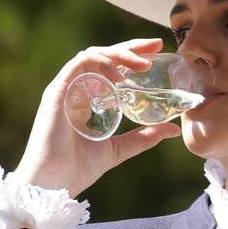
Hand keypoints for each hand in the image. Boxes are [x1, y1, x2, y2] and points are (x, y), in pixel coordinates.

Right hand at [11, 38, 180, 195]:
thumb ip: (144, 137)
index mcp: (88, 98)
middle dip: (131, 47)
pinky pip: (80, 63)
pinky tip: (120, 75)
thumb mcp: (119, 148)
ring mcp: (66, 87)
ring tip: (143, 64)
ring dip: (120, 54)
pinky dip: (101, 63)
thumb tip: (174, 129)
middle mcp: (76, 88)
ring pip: (93, 54)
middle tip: (155, 44)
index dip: (132, 56)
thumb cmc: (77, 169)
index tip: (156, 52)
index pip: (110, 67)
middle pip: (104, 56)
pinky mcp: (57, 91)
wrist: (52, 184)